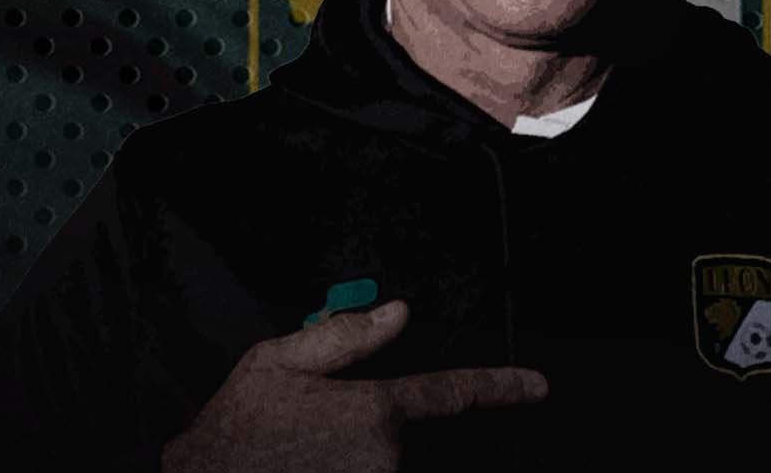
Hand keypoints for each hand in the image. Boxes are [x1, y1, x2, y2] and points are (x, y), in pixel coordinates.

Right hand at [160, 299, 547, 472]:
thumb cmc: (231, 432)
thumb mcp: (276, 363)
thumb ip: (346, 338)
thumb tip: (398, 313)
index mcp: (373, 410)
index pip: (453, 393)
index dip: (503, 387)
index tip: (538, 387)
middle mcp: (386, 459)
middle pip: (407, 441)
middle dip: (371, 436)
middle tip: (311, 439)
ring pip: (389, 465)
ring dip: (357, 457)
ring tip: (303, 455)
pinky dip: (352, 468)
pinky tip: (312, 464)